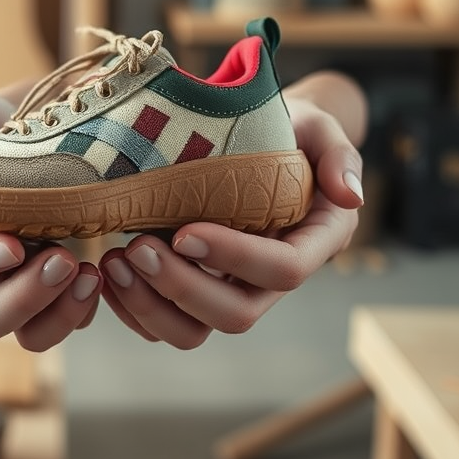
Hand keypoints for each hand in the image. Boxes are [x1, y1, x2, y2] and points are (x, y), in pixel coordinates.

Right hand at [0, 82, 101, 351]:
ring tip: (87, 272)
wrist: (40, 135)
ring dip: (56, 315)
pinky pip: (56, 325)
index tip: (10, 243)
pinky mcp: (39, 297)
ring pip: (20, 335)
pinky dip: (79, 311)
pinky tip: (98, 277)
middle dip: (21, 300)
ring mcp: (0, 292)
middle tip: (63, 260)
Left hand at [98, 92, 363, 348]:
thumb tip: (350, 196)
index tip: (184, 231)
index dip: (235, 258)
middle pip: (237, 314)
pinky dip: (133, 308)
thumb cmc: (289, 128)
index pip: (285, 270)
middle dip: (182, 288)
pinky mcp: (198, 290)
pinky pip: (165, 323)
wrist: (257, 136)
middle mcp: (274, 276)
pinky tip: (108, 271)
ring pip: (196, 330)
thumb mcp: (319, 127)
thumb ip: (336, 155)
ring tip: (114, 261)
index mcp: (315, 240)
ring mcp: (234, 288)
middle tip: (137, 247)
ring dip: (151, 306)